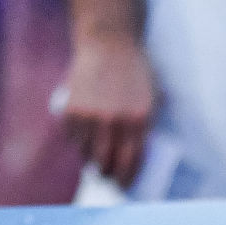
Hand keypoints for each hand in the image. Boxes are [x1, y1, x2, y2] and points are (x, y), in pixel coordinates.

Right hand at [61, 34, 156, 187]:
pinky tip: (83, 135)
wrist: (109, 41)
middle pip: (106, 164)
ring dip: (90, 158)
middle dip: (106, 174)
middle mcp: (116, 120)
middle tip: (106, 174)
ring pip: (87, 153)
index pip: (133, 162)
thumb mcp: (153, 96)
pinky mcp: (72, 107)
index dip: (127, 178)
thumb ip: (148, 124)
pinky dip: (77, 140)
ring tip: (93, 156)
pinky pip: (73, 136)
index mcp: (141, 120)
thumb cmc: (135, 68)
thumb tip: (140, 155)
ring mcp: (92, 115)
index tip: (124, 184)